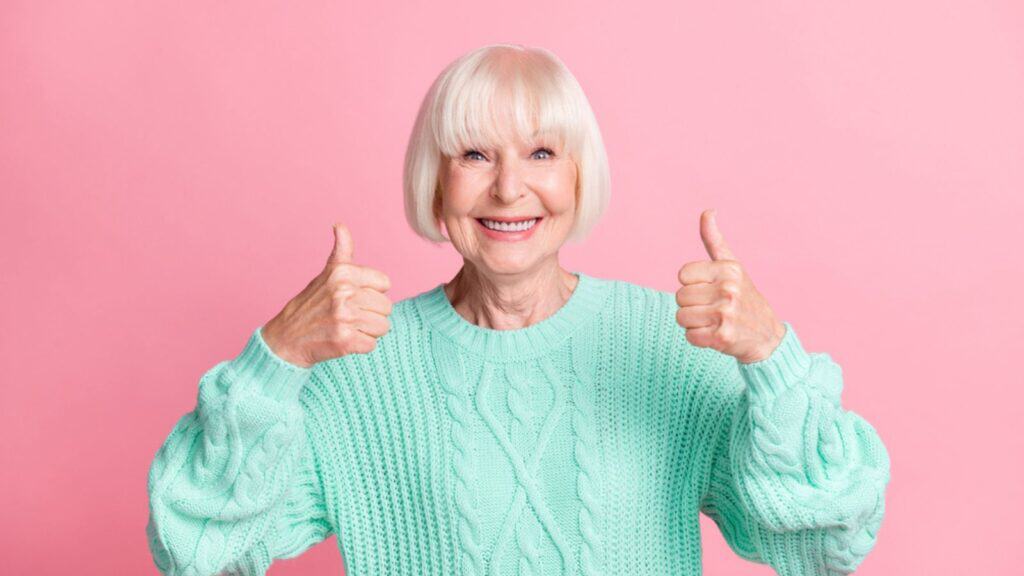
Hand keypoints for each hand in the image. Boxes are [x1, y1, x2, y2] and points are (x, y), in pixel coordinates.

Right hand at [262, 223, 392, 367]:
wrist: (285, 339)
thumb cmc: (310, 305)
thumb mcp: (326, 274)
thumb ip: (342, 250)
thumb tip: (339, 225)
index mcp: (343, 272)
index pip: (385, 283)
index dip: (372, 293)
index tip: (354, 297)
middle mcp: (344, 292)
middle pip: (387, 307)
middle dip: (371, 314)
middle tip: (348, 316)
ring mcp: (345, 316)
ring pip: (383, 327)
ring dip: (368, 331)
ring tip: (346, 327)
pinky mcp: (345, 340)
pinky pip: (372, 344)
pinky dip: (360, 346)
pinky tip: (343, 341)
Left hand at [675, 209, 786, 363]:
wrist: (768, 337)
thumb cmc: (744, 298)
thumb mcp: (732, 266)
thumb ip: (714, 240)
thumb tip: (707, 211)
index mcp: (728, 269)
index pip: (682, 275)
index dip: (692, 285)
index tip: (710, 290)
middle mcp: (728, 289)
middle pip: (680, 297)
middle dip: (692, 305)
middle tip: (713, 309)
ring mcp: (726, 313)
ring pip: (681, 317)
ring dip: (694, 323)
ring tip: (714, 321)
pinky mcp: (722, 337)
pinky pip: (689, 336)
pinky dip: (699, 339)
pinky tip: (716, 335)